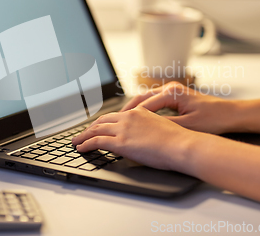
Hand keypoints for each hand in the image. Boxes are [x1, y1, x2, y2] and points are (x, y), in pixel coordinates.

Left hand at [72, 106, 196, 170]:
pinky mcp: (120, 143)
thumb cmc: (178, 140)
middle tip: (82, 133)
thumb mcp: (161, 127)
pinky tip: (81, 148)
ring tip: (76, 141)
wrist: (182, 146)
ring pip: (96, 130)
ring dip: (83, 136)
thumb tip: (141, 135)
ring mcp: (123, 129)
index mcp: (139, 112)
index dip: (103, 121)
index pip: (115, 115)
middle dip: (90, 127)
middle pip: (102, 120)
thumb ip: (147, 127)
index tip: (97, 125)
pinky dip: (86, 144)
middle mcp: (129, 117)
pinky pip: (96, 142)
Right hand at [121, 81, 239, 133]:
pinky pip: (154, 101)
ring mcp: (173, 90)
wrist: (231, 114)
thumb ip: (166, 127)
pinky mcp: (176, 96)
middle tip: (113, 122)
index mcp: (172, 93)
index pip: (144, 105)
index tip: (119, 127)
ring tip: (122, 121)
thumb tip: (147, 133)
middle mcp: (170, 88)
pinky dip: (144, 109)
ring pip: (146, 99)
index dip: (130, 118)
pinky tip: (138, 119)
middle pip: (141, 98)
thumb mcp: (188, 126)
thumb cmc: (214, 119)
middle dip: (127, 111)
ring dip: (134, 109)